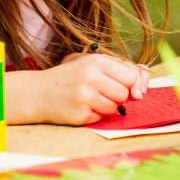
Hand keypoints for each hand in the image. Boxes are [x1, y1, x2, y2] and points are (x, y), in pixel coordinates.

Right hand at [34, 54, 149, 124]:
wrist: (39, 93)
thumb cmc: (70, 78)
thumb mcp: (90, 64)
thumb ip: (116, 70)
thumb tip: (140, 89)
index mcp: (97, 61)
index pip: (131, 76)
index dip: (129, 84)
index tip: (122, 87)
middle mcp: (92, 77)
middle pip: (124, 94)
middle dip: (116, 96)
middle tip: (98, 92)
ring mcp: (86, 96)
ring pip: (115, 108)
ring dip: (105, 107)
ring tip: (89, 99)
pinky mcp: (81, 114)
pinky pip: (102, 118)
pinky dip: (94, 115)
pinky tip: (81, 107)